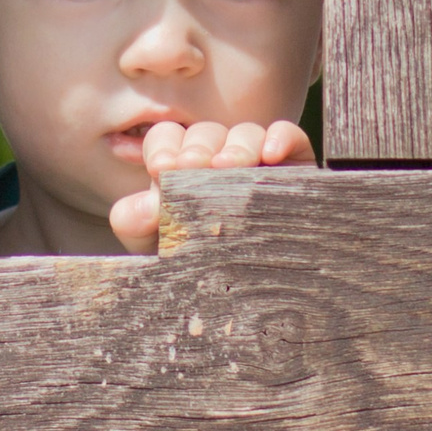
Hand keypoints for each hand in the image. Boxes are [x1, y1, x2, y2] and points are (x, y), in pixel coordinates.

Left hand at [106, 118, 316, 252]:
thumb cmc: (198, 269)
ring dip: (236, 146)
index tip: (161, 169)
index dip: (163, 147)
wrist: (249, 298)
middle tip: (192, 167)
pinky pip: (289, 136)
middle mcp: (218, 160)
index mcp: (182, 171)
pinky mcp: (295, 168)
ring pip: (246, 133)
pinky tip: (271, 155)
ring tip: (229, 167)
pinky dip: (280, 137)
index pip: (168, 138)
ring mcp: (258, 162)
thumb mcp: (157, 249)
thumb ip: (136, 224)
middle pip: (205, 132)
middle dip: (197, 148)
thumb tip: (143, 206)